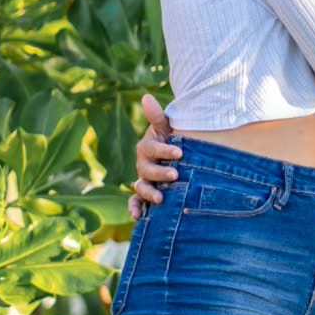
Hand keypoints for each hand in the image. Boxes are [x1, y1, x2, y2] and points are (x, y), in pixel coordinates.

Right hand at [128, 93, 181, 219]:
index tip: (180, 151)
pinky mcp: (145, 194)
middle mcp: (143, 164)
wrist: (179, 154)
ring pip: (141, 187)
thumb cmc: (173, 139)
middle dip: (160, 172)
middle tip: (176, 174)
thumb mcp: (168, 127)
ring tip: (161, 198)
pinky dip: (134, 209)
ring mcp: (144, 180)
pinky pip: (135, 202)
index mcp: (148, 147)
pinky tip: (137, 217)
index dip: (165, 150)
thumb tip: (146, 97)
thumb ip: (157, 116)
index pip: (153, 149)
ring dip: (149, 192)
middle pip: (147, 170)